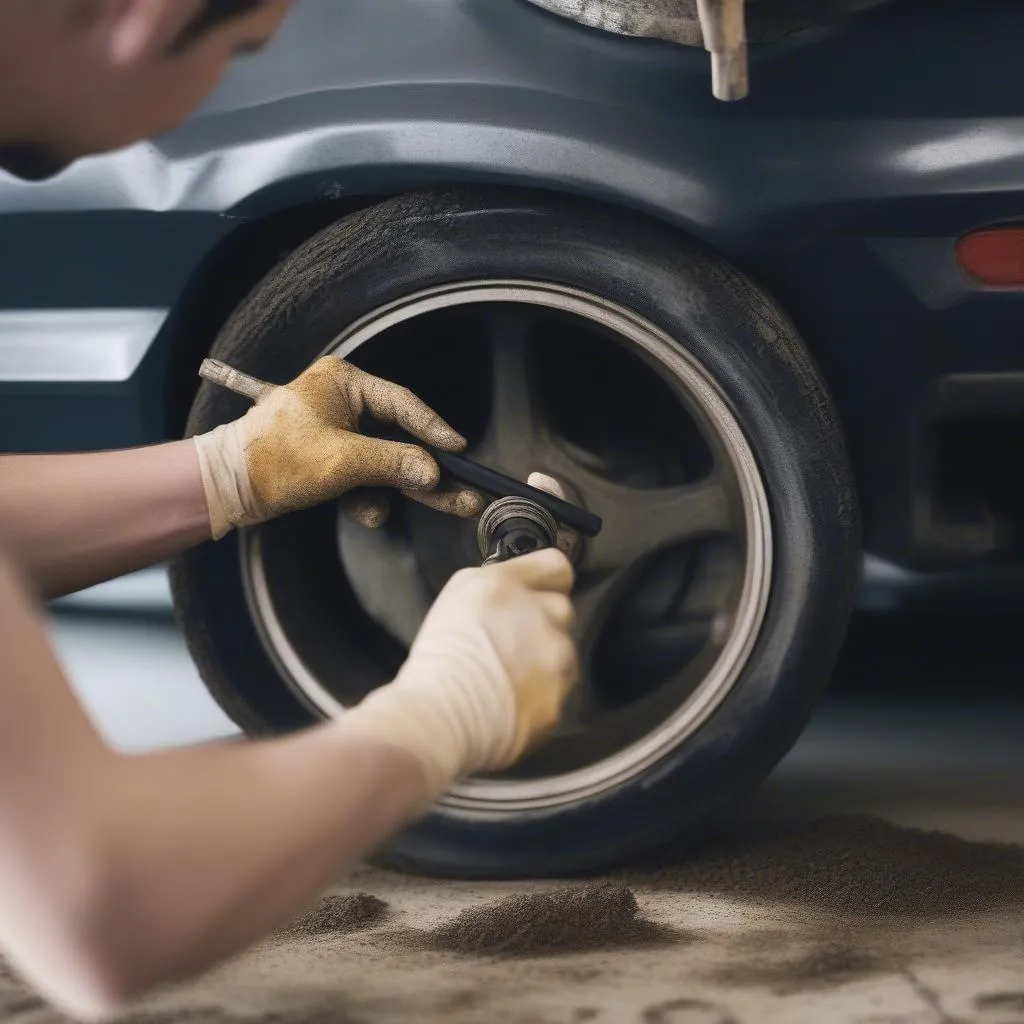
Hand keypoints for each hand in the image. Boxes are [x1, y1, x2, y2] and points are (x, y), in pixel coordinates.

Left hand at [193, 357, 483, 538]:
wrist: (229, 487)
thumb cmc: (275, 459)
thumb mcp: (342, 460)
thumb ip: (393, 463)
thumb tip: (433, 471)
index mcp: (343, 382)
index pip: (403, 405)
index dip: (434, 430)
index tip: (459, 451)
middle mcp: (342, 400)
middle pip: (399, 438)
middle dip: (424, 472)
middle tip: (462, 493)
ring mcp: (336, 430)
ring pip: (382, 462)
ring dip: (388, 490)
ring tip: (390, 510)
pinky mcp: (329, 456)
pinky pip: (363, 476)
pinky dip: (366, 496)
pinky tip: (365, 512)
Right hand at [338, 548, 578, 799]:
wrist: (441, 714)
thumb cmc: (439, 652)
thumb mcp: (458, 594)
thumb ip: (498, 585)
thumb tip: (515, 594)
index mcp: (513, 585)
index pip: (557, 567)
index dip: (544, 581)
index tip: (529, 597)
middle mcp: (546, 616)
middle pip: (561, 612)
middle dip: (542, 624)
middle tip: (510, 644)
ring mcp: (559, 661)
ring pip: (564, 656)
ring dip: (545, 663)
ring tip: (508, 681)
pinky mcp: (559, 701)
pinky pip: (554, 695)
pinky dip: (538, 699)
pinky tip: (510, 706)